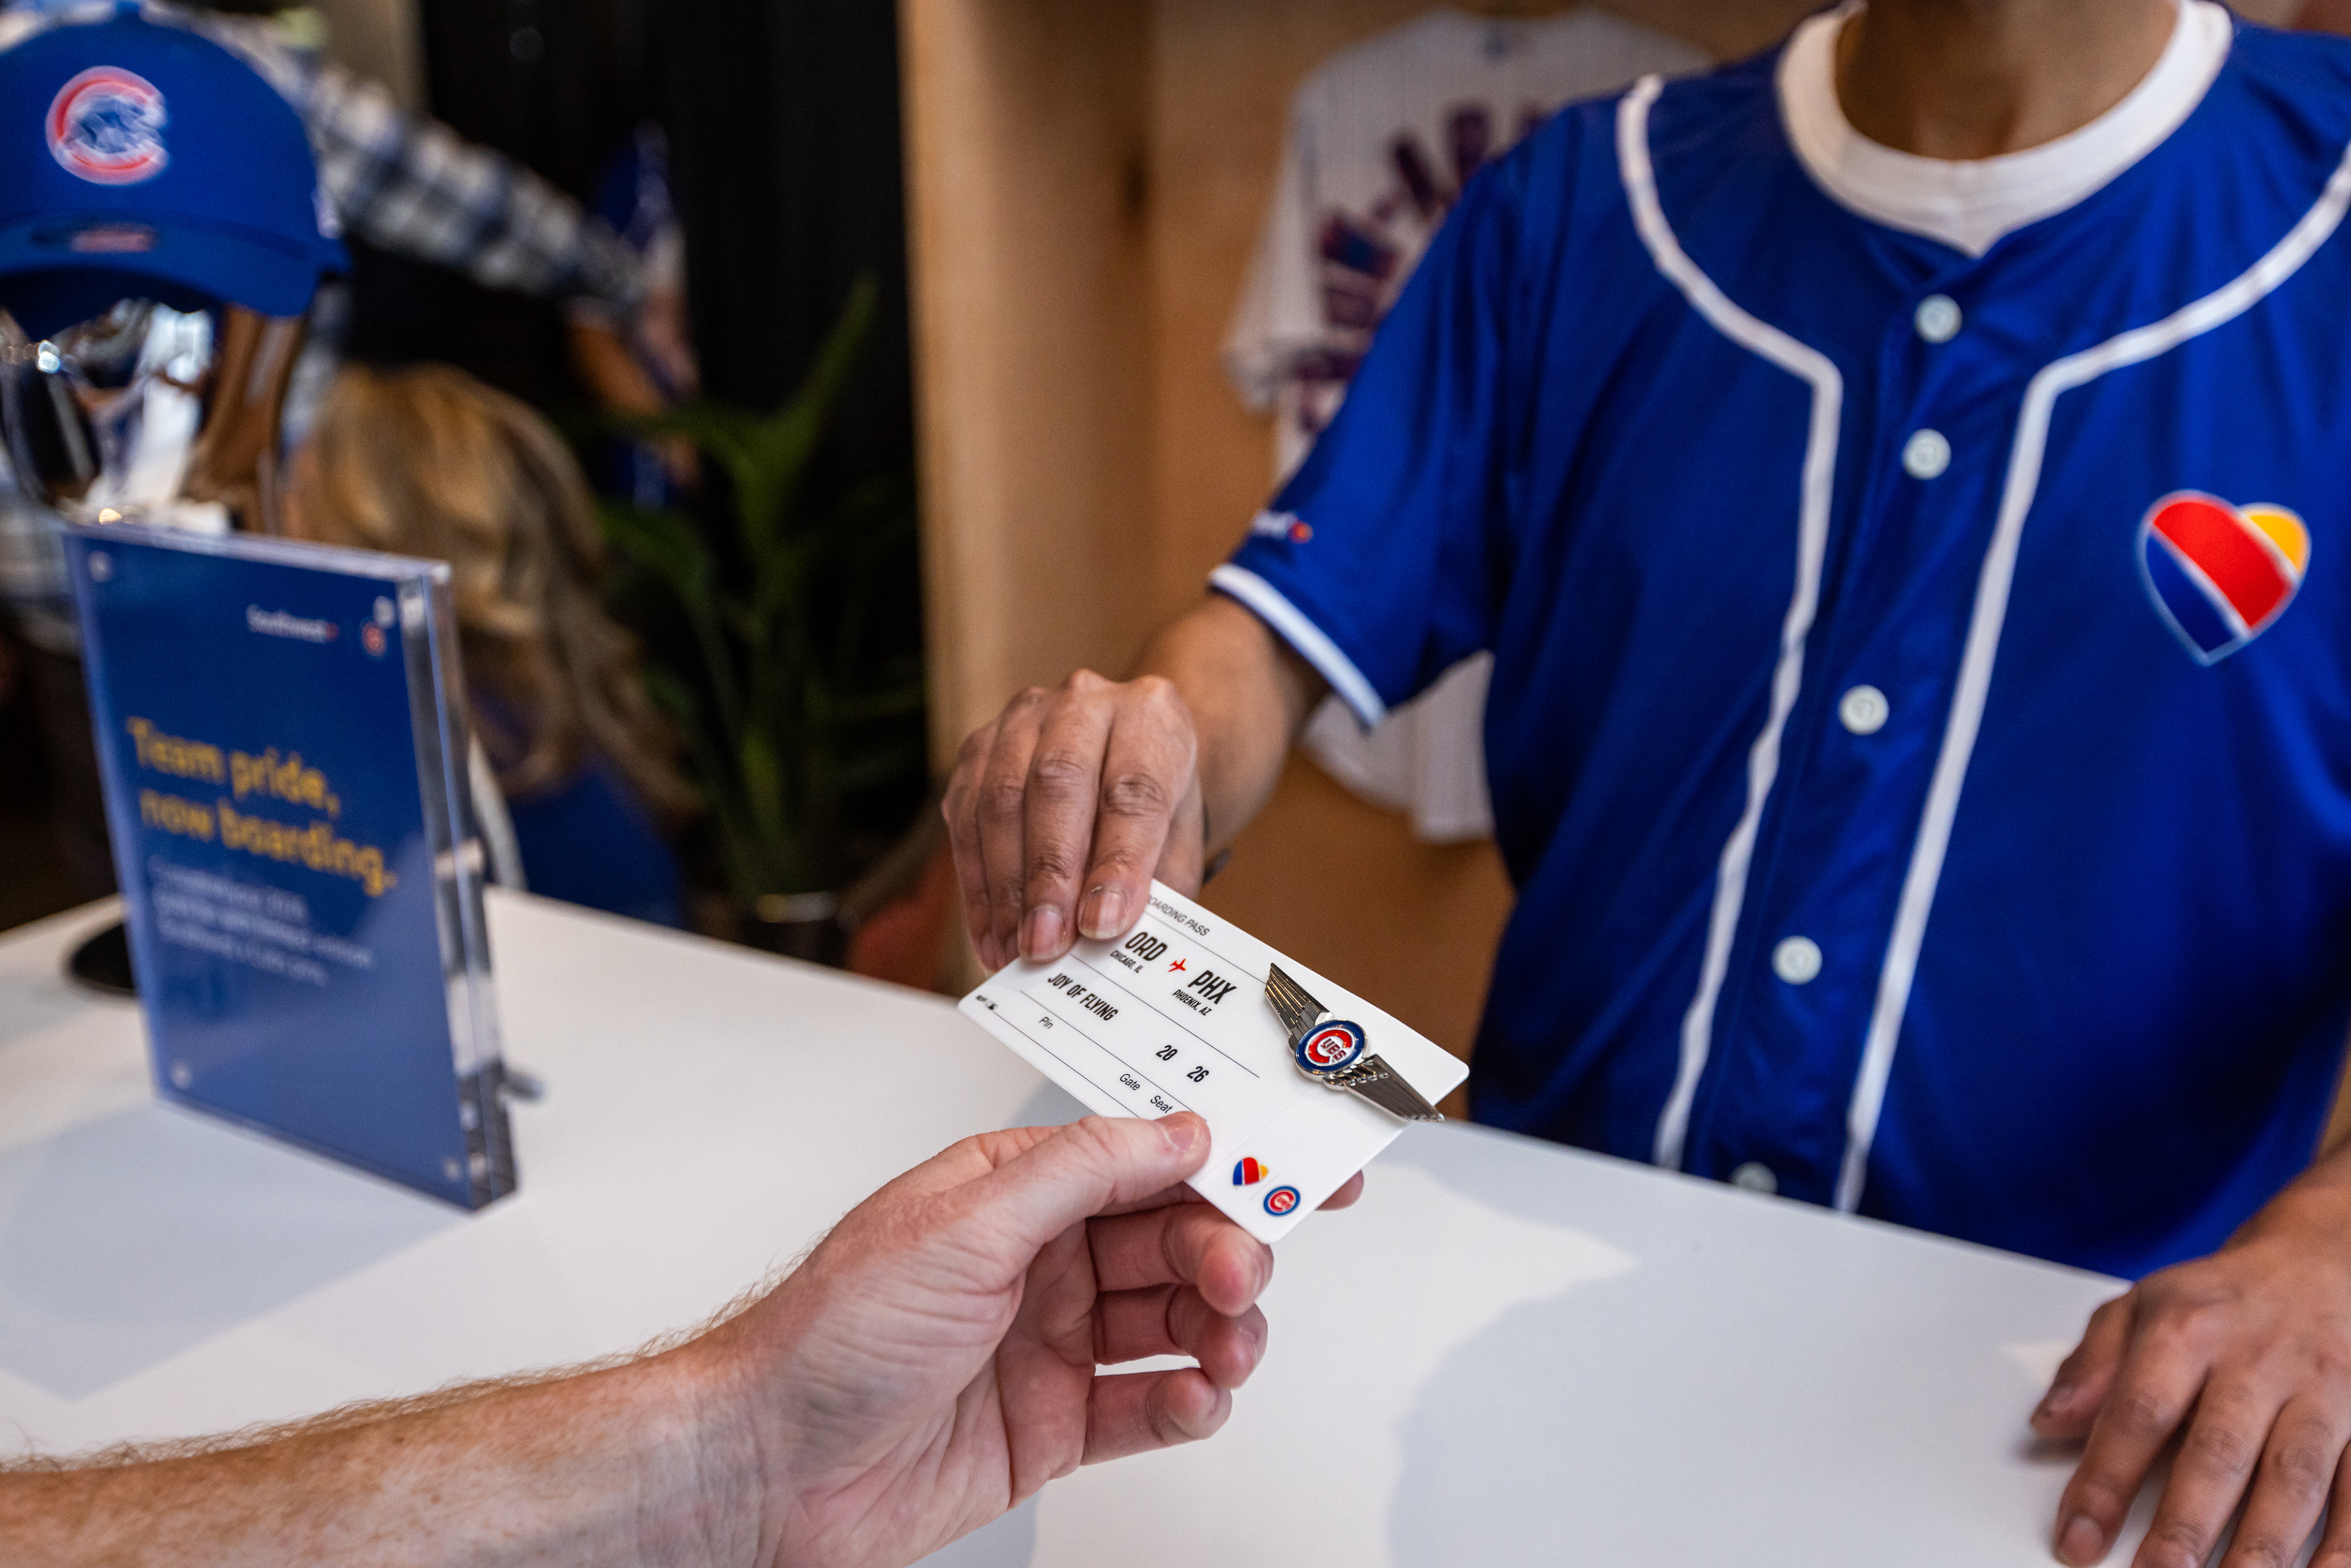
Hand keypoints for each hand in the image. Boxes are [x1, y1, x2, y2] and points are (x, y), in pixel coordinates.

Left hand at [696, 1113, 1360, 1567]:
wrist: (767, 1466)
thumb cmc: (828, 1335)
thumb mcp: (964, 1223)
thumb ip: (1081, 1172)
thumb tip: (1174, 1132)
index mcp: (1014, 1194)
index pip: (1142, 1162)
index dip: (1224, 1163)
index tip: (1295, 1170)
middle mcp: (1038, 1263)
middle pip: (1171, 1242)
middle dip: (1223, 1252)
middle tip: (1238, 1273)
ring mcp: (1050, 1344)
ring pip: (1173, 1323)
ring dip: (1219, 1329)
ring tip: (1226, 1344)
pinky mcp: (1054, 1426)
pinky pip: (1148, 1405)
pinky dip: (1188, 1400)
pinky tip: (1195, 1395)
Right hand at [943, 669, 1205, 969]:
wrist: (1127, 757)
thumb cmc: (1156, 807)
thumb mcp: (1178, 843)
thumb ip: (1155, 886)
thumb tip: (1114, 943)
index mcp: (1152, 715)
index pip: (1134, 788)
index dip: (1117, 860)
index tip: (1102, 923)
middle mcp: (1085, 701)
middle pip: (1058, 783)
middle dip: (1048, 875)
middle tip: (1045, 945)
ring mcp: (1025, 717)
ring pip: (1001, 798)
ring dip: (1004, 887)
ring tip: (1015, 950)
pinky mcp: (980, 745)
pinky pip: (965, 814)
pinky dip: (976, 883)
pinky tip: (991, 932)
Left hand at [2034, 1180, 2350, 1567]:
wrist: (2320, 1261)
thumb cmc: (2219, 1300)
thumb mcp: (2140, 1307)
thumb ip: (2092, 1367)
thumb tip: (2047, 1423)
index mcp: (2189, 1331)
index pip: (2138, 1413)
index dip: (2105, 1480)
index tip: (2078, 1539)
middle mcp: (2258, 1361)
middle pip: (2220, 1452)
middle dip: (2187, 1524)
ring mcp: (2322, 1392)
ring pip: (2295, 1477)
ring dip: (2263, 1545)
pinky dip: (2343, 1542)